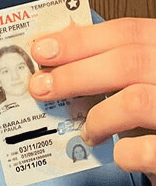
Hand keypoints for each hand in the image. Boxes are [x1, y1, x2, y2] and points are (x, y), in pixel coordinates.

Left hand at [28, 18, 155, 185]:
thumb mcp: (148, 72)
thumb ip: (118, 60)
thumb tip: (60, 51)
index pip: (126, 32)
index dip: (79, 40)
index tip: (43, 49)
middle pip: (126, 63)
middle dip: (74, 75)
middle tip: (41, 86)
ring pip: (135, 102)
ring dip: (98, 117)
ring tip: (87, 131)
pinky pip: (145, 150)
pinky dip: (124, 152)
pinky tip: (120, 153)